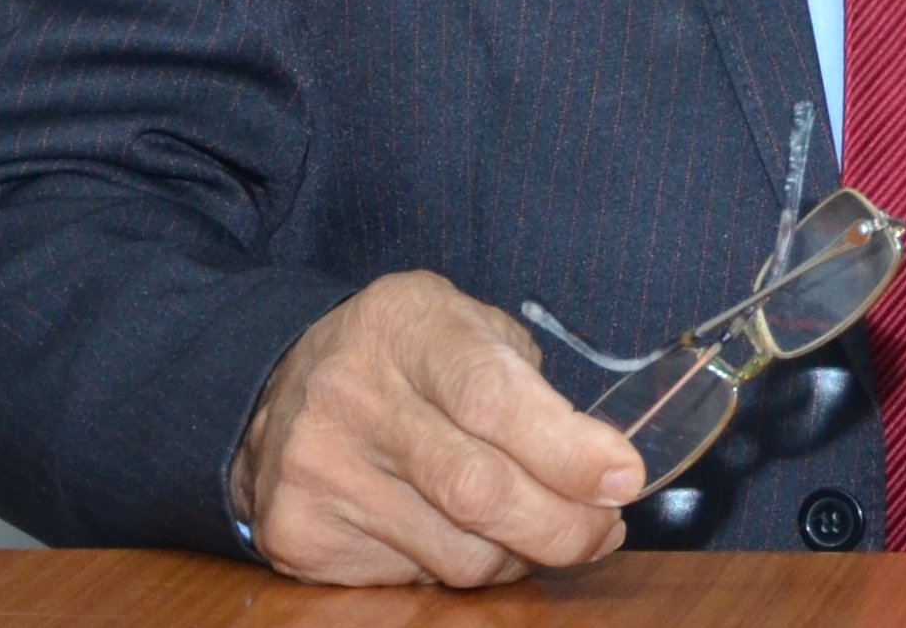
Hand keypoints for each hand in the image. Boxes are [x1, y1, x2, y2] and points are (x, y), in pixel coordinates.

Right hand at [229, 270, 644, 585]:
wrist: (282, 388)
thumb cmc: (406, 356)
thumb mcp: (465, 326)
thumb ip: (528, 385)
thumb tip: (602, 471)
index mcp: (404, 324)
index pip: (491, 396)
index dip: (566, 448)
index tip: (623, 477)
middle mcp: (351, 393)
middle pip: (477, 489)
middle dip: (563, 525)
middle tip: (604, 529)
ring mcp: (318, 468)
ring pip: (457, 553)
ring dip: (520, 554)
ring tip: (537, 528)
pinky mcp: (300, 533)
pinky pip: (415, 580)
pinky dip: (462, 569)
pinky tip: (463, 535)